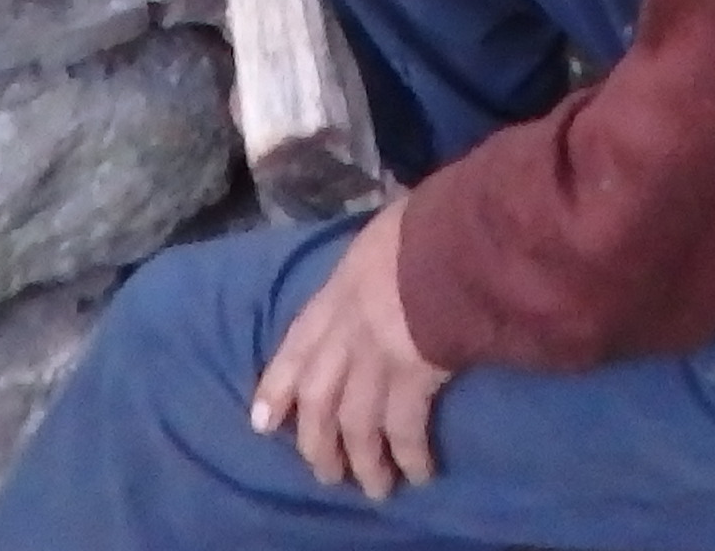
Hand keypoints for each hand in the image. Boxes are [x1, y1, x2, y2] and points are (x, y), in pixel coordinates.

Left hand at [250, 195, 452, 498]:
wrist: (453, 239)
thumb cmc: (423, 226)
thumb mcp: (383, 232)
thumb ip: (375, 259)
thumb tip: (388, 260)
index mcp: (336, 293)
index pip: (296, 346)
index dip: (277, 387)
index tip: (261, 423)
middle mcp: (346, 333)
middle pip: (319, 399)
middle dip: (318, 442)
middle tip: (325, 473)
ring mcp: (376, 358)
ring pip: (356, 424)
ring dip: (362, 462)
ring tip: (374, 488)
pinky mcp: (412, 378)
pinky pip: (404, 429)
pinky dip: (409, 456)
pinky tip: (418, 473)